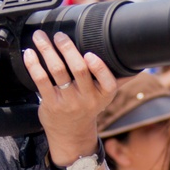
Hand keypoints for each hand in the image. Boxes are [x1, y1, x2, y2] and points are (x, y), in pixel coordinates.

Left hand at [23, 30, 117, 162]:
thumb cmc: (87, 108)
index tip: (90, 54)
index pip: (107, 82)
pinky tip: (30, 53)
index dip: (99, 67)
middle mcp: (86, 99)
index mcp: (103, 95)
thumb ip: (118, 79)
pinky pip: (41, 81)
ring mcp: (67, 102)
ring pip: (57, 71)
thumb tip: (139, 64)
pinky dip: (34, 64)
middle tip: (59, 35)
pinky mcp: (50, 103)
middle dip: (68, 48)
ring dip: (47, 50)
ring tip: (40, 37)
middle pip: (78, 70)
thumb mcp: (104, 97)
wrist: (71, 134)